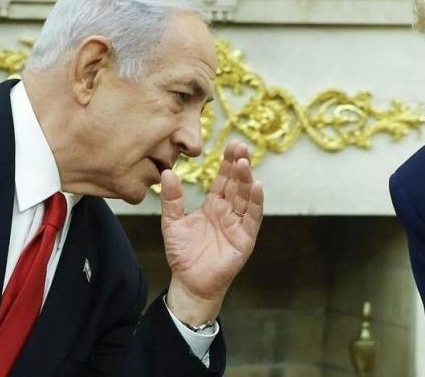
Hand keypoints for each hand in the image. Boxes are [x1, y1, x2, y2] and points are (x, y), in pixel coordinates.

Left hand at [159, 139, 263, 324]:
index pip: (224, 179)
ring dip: (247, 179)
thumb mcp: (172, 222)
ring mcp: (239, 224)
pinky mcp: (245, 238)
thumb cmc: (183, 253)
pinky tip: (257, 186)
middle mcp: (229, 211)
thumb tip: (167, 173)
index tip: (231, 143)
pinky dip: (256, 201)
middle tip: (240, 145)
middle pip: (237, 183)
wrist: (189, 282)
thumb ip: (172, 199)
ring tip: (244, 162)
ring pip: (246, 197)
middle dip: (239, 164)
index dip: (228, 162)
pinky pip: (253, 217)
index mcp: (214, 205)